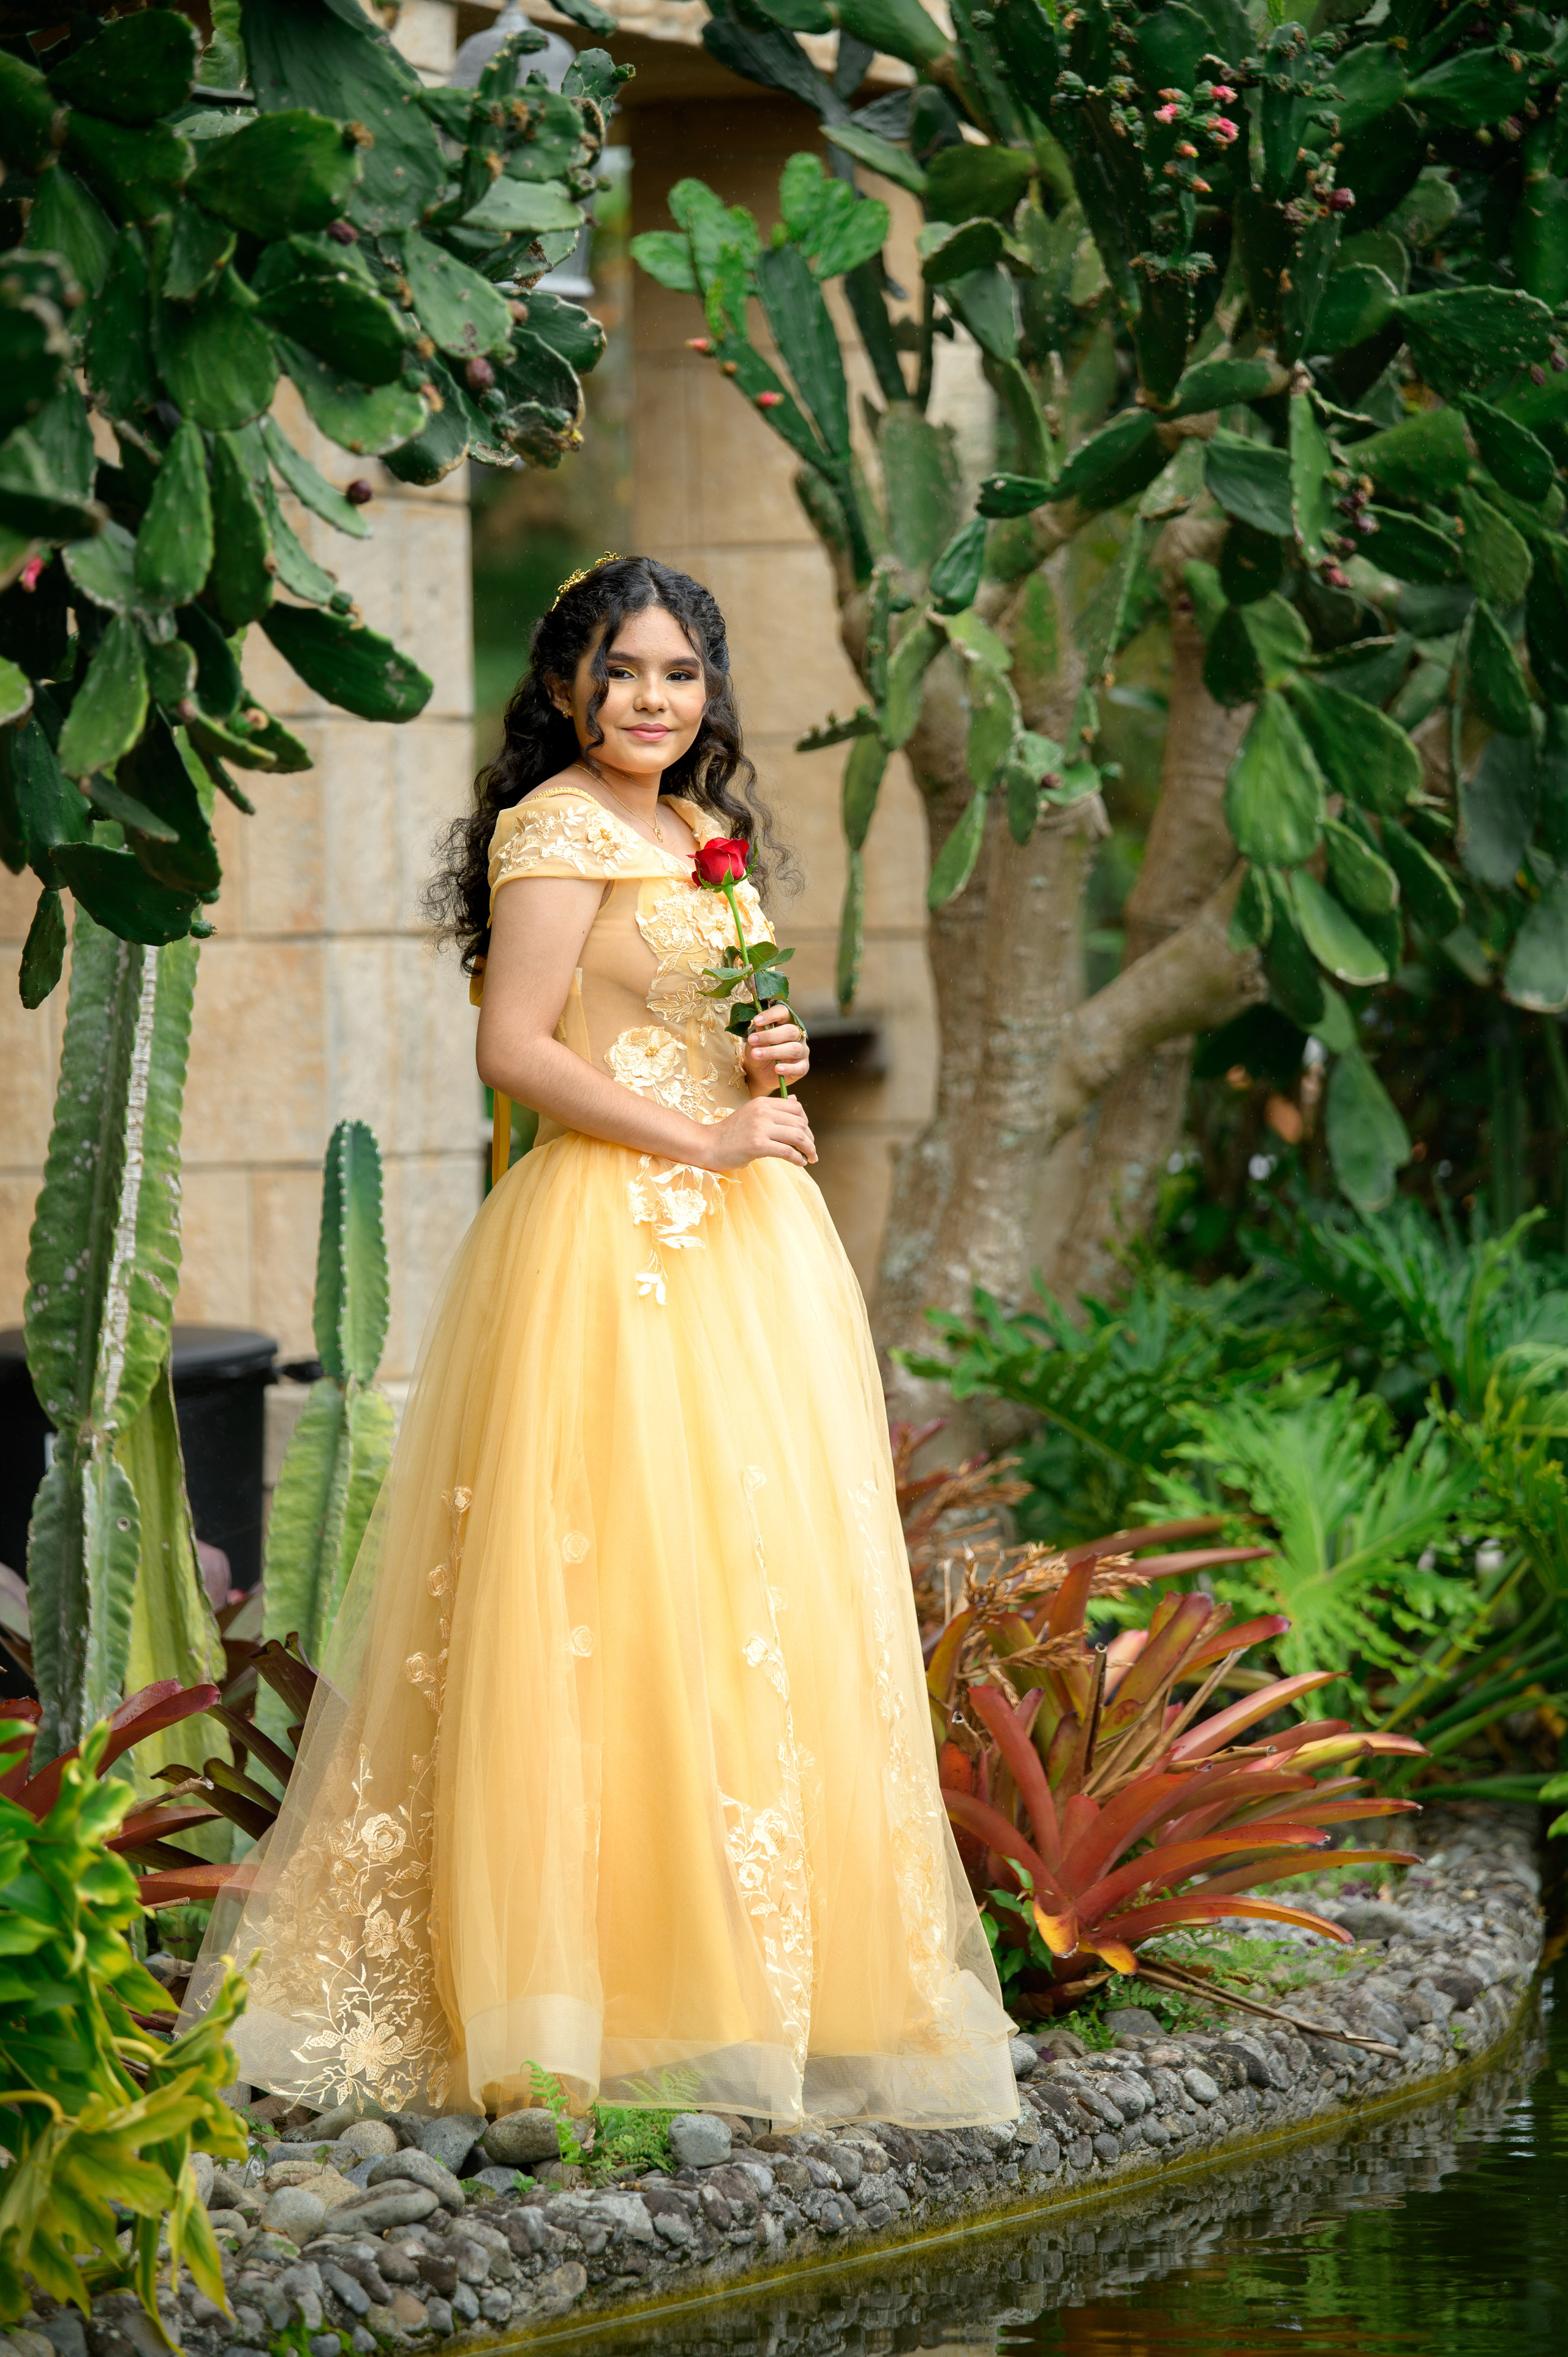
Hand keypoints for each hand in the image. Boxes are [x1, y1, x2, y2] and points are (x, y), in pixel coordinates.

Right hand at [698, 1093, 817, 1170]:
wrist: (708, 1145)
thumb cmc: (730, 1134)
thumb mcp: (752, 1114)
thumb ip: (773, 1109)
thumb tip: (795, 1100)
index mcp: (762, 1102)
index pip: (796, 1107)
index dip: (805, 1122)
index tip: (806, 1134)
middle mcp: (763, 1111)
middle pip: (800, 1122)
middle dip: (810, 1138)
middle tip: (811, 1150)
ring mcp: (760, 1127)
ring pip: (797, 1136)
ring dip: (809, 1149)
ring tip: (810, 1158)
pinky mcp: (758, 1145)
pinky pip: (787, 1151)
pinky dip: (798, 1158)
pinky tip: (799, 1163)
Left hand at [742, 1002, 809, 1093]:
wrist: (760, 1072)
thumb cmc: (759, 1050)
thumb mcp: (755, 1041)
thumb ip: (758, 1032)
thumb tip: (759, 1024)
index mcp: (786, 1023)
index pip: (784, 1012)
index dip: (771, 1015)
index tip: (756, 1021)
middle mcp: (798, 1035)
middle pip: (791, 1031)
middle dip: (769, 1035)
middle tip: (752, 1040)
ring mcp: (802, 1051)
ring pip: (794, 1049)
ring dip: (773, 1051)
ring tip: (756, 1055)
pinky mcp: (803, 1067)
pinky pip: (799, 1068)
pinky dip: (788, 1068)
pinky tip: (777, 1069)